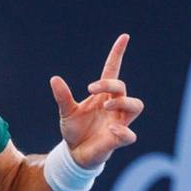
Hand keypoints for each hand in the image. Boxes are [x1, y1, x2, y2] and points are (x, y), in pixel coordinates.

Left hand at [50, 34, 143, 168]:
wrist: (74, 153)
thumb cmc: (74, 130)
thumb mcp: (66, 112)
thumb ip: (63, 96)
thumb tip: (54, 79)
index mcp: (102, 96)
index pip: (113, 71)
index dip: (117, 54)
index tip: (124, 37)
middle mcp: (114, 106)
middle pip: (122, 87)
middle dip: (110, 85)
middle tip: (91, 89)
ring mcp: (119, 122)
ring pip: (136, 106)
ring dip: (122, 102)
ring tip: (105, 106)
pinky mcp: (119, 138)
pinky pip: (130, 134)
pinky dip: (122, 131)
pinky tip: (110, 130)